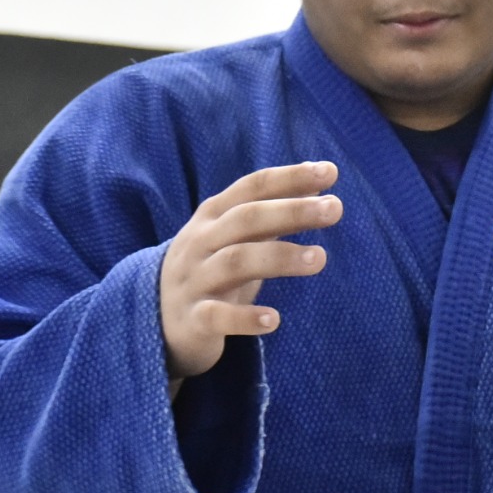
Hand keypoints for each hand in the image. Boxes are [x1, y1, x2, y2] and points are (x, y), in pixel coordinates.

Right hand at [160, 161, 340, 379]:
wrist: (157, 321)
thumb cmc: (210, 270)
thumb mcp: (235, 236)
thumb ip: (273, 210)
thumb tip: (320, 177)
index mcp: (213, 216)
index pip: (252, 187)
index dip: (290, 178)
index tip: (331, 172)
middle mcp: (200, 242)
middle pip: (246, 219)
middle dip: (291, 211)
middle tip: (334, 209)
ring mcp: (193, 280)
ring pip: (235, 262)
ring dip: (279, 258)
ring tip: (320, 258)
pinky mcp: (192, 320)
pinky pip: (217, 316)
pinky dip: (245, 318)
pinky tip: (274, 320)